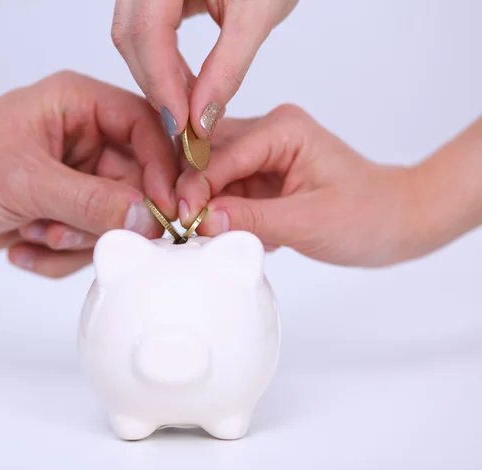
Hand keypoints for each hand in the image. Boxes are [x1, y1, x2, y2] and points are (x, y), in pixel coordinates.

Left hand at [0, 71, 177, 277]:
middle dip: (103, 219)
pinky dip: (59, 255)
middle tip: (70, 233)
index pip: (146, 127)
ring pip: (115, 219)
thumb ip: (90, 201)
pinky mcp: (73, 211)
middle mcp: (89, 140)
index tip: (165, 210)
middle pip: (136, 183)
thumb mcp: (27, 181)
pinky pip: (91, 241)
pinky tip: (23, 244)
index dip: (162, 168)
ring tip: (33, 232)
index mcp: (80, 106)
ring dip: (76, 240)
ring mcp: (83, 178)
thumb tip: (149, 221)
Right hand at [111, 0, 298, 137]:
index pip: (147, 32)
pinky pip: (146, 33)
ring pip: (133, 37)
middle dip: (156, 85)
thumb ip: (227, 69)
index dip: (161, 84)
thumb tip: (201, 120)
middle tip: (184, 127)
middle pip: (131, 36)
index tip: (181, 127)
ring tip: (189, 110)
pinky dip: (163, 64)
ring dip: (158, 79)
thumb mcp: (256, 18)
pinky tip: (186, 86)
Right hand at [176, 105, 436, 267]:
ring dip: (206, 205)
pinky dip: (222, 213)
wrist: (395, 221)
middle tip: (180, 228)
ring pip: (213, 176)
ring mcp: (262, 153)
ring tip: (204, 235)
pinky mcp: (261, 175)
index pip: (221, 155)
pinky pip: (226, 191)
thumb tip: (202, 220)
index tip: (180, 220)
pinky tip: (230, 232)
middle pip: (208, 158)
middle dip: (193, 194)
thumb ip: (252, 219)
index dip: (196, 188)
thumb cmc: (366, 215)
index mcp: (282, 129)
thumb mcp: (307, 221)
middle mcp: (268, 132)